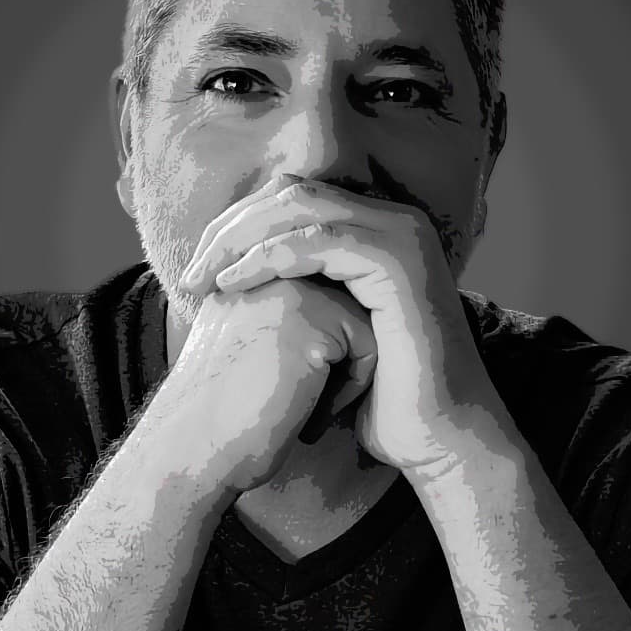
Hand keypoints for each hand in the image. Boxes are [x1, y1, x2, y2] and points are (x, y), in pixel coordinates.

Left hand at [180, 174, 494, 470]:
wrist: (440, 437)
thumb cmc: (384, 395)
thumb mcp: (333, 330)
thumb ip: (304, 292)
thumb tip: (238, 279)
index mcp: (378, 230)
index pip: (294, 199)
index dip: (240, 225)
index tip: (200, 266)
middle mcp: (393, 221)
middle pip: (292, 194)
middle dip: (232, 228)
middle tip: (191, 272)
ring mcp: (401, 235)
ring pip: (300, 206)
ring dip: (240, 238)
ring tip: (201, 278)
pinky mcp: (398, 261)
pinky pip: (319, 239)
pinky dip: (269, 256)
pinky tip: (234, 282)